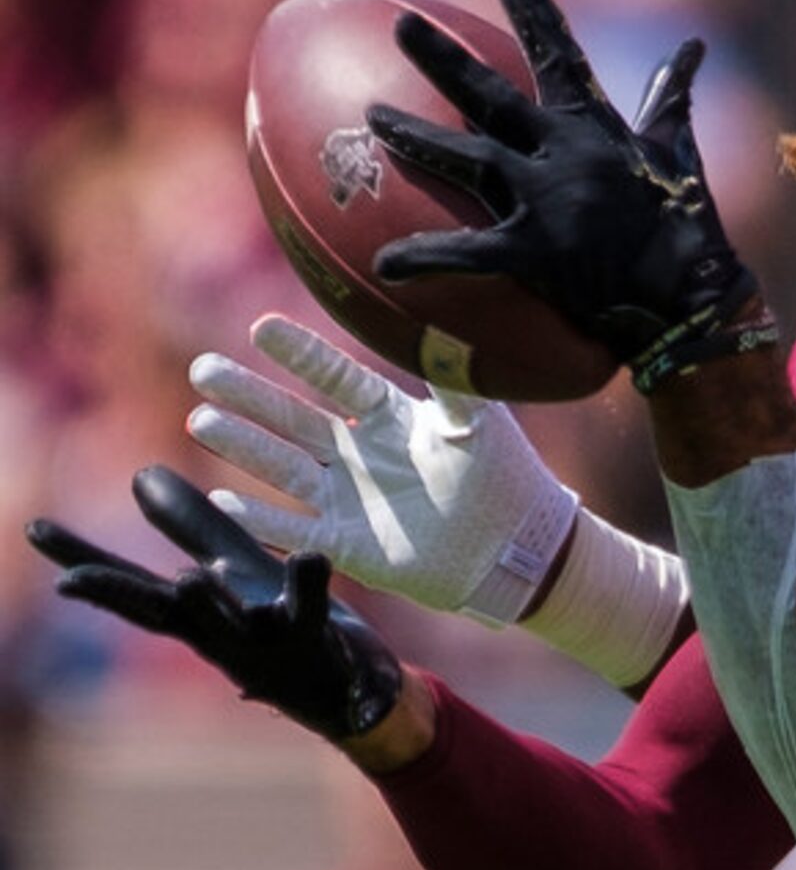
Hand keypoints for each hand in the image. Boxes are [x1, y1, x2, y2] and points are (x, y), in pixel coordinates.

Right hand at [26, 468, 406, 741]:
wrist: (355, 692)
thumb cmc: (284, 627)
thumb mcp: (234, 573)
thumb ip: (192, 529)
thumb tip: (140, 473)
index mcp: (197, 615)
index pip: (129, 587)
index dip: (82, 561)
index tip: (34, 530)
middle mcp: (222, 633)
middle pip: (161, 614)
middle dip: (117, 596)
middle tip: (70, 580)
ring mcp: (268, 642)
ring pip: (233, 625)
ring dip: (210, 606)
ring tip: (189, 579)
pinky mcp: (318, 640)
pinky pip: (314, 609)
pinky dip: (310, 584)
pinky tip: (308, 556)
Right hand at [186, 314, 579, 626]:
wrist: (519, 547)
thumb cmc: (504, 476)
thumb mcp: (479, 419)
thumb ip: (456, 376)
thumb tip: (442, 322)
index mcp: (389, 417)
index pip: (336, 378)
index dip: (303, 355)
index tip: (263, 328)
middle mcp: (358, 453)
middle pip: (294, 418)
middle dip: (249, 395)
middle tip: (204, 369)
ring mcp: (349, 499)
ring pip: (284, 468)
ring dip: (244, 445)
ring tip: (201, 420)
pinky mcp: (347, 544)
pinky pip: (295, 529)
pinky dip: (261, 518)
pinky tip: (222, 501)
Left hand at [368, 0, 777, 392]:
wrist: (694, 301)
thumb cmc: (687, 228)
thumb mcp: (678, 153)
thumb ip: (671, 98)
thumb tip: (692, 46)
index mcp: (597, 128)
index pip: (560, 53)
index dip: (532, 7)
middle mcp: (567, 153)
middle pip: (492, 96)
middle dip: (444, 59)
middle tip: (401, 25)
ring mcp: (549, 200)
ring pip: (468, 159)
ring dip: (416, 139)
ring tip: (373, 117)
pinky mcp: (536, 252)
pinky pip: (467, 252)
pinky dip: (424, 257)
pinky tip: (383, 263)